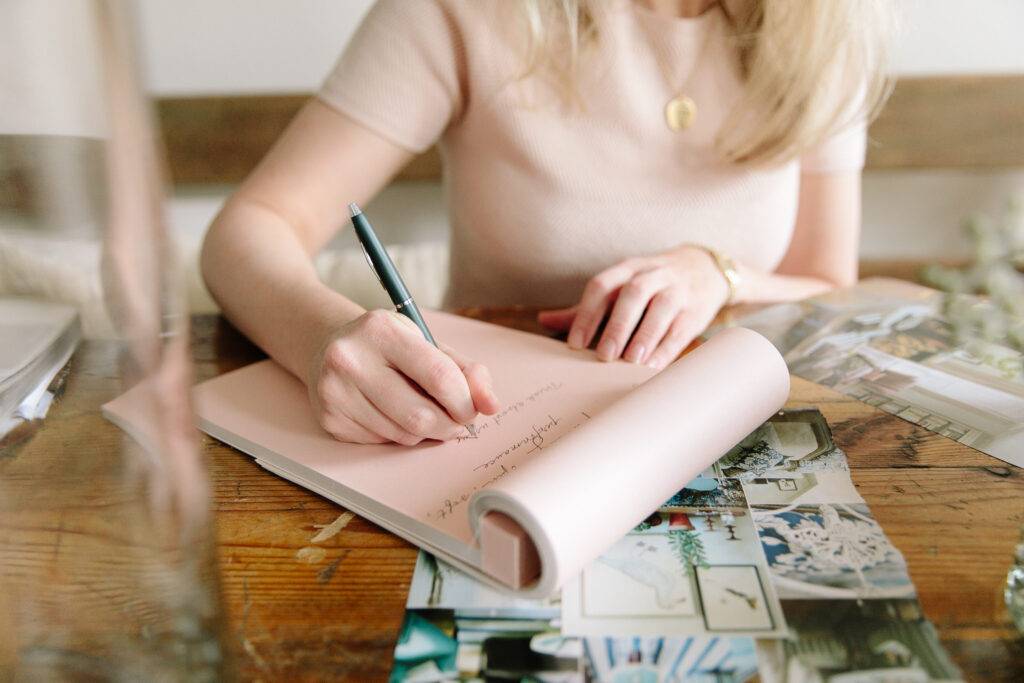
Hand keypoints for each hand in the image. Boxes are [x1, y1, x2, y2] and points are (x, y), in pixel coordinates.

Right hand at [309, 309, 499, 444]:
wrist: (327, 345)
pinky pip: (382, 442)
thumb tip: (491, 405)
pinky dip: (398, 435)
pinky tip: (391, 414)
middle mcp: (351, 358)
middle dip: (449, 425)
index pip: (439, 376)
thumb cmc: (388, 346)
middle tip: (455, 421)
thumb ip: (465, 370)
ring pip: (403, 434)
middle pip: (420, 415)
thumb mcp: (426, 343)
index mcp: (381, 330)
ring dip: (424, 432)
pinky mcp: (330, 418)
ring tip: (420, 411)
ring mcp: (335, 391)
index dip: (465, 401)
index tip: (472, 410)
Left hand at [537, 246, 729, 368]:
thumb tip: (544, 320)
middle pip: (633, 294)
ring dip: (644, 336)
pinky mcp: (696, 309)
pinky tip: (653, 366)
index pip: (602, 285)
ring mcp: (677, 289)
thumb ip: (586, 306)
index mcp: (628, 268)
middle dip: (617, 325)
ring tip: (630, 362)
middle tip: (604, 356)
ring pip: (661, 308)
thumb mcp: (620, 286)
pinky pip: (681, 328)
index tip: (575, 343)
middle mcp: (653, 274)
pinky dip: (667, 348)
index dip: (587, 313)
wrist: (704, 268)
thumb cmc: (651, 283)